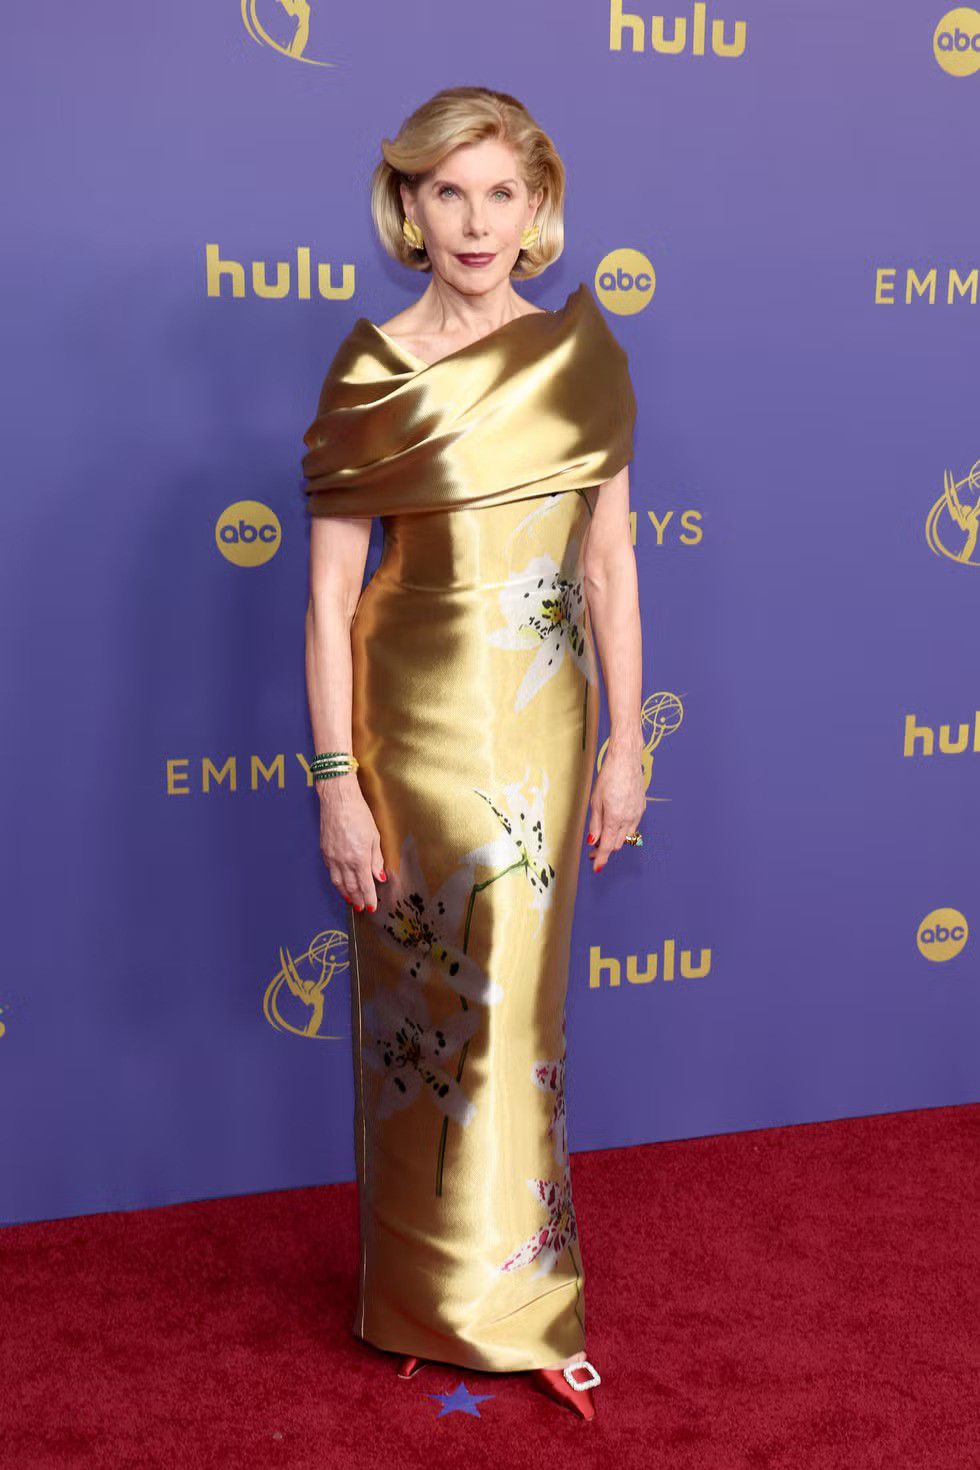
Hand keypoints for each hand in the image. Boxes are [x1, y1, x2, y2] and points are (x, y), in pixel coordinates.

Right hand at [318, 775, 386, 910]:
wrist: (338, 801)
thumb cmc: (359, 815)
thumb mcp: (374, 837)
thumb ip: (376, 860)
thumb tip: (380, 877)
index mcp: (359, 858)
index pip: (365, 885)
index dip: (369, 898)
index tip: (372, 906)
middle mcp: (344, 861)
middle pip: (351, 887)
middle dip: (357, 899)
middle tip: (361, 908)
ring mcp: (332, 857)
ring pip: (338, 883)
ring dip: (345, 894)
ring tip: (350, 900)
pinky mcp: (324, 852)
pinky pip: (331, 872)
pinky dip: (336, 881)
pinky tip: (340, 884)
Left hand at [586, 743, 645, 872]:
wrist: (626, 760)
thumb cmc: (608, 777)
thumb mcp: (596, 801)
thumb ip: (595, 824)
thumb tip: (593, 841)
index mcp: (615, 818)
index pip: (608, 846)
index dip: (601, 858)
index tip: (596, 866)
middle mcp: (629, 819)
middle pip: (618, 844)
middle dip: (606, 849)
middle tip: (593, 848)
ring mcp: (637, 813)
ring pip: (627, 836)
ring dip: (615, 840)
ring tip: (603, 835)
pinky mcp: (641, 807)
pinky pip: (633, 826)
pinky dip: (623, 830)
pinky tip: (615, 823)